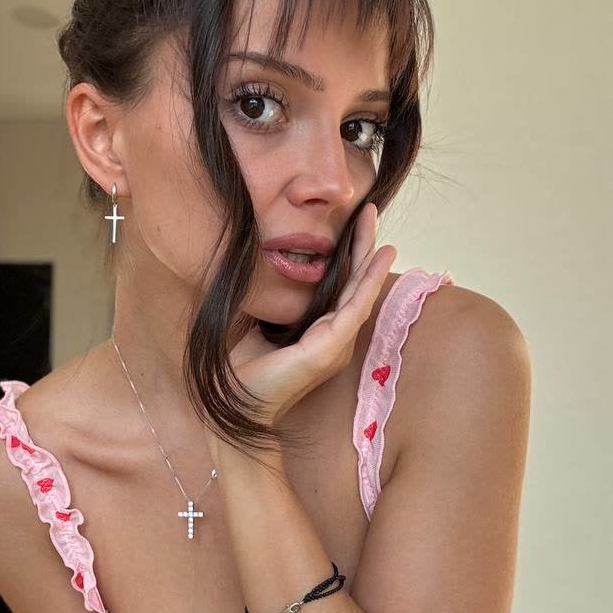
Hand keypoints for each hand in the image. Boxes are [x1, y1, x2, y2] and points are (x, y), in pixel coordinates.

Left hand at [226, 203, 396, 425]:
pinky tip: (380, 256)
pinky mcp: (329, 348)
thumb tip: (252, 266)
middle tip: (369, 209)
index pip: (340, 287)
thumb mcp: (253, 323)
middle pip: (355, 284)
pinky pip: (355, 307)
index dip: (348, 254)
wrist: (231, 404)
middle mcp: (333, 338)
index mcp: (318, 333)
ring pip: (360, 291)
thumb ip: (264, 300)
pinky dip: (369, 280)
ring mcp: (335, 345)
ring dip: (370, 255)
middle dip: (363, 245)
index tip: (352, 222)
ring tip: (375, 222)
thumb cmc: (239, 372)